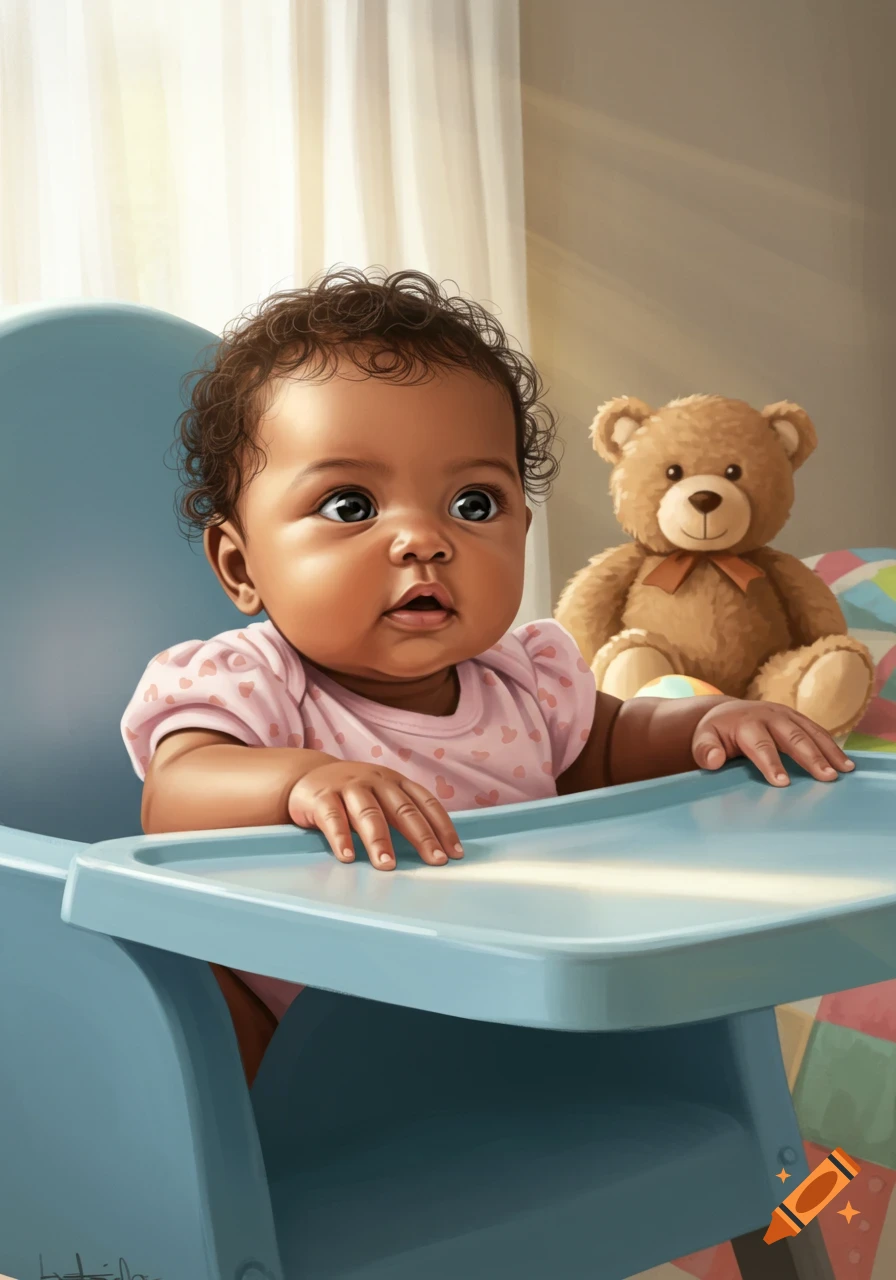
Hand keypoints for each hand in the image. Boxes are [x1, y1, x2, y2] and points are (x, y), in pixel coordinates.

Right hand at [288, 759, 463, 869]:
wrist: (307, 776)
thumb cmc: (353, 794)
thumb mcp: (381, 796)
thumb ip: (402, 814)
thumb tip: (435, 848)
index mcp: (395, 782)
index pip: (425, 803)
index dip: (442, 827)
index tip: (454, 853)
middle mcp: (375, 780)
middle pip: (402, 810)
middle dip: (421, 837)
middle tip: (435, 861)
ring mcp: (348, 786)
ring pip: (368, 814)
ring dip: (379, 840)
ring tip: (387, 865)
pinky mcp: (321, 796)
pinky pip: (333, 818)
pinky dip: (341, 838)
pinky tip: (348, 857)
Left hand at [691, 699, 855, 786]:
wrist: (725, 712)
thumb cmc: (715, 734)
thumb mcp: (703, 740)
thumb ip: (705, 751)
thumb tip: (715, 759)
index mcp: (745, 723)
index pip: (760, 745)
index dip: (771, 764)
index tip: (782, 783)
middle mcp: (769, 716)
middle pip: (792, 737)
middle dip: (810, 757)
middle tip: (826, 777)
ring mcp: (786, 715)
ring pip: (810, 732)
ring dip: (829, 751)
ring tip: (845, 771)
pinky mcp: (797, 718)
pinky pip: (817, 732)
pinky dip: (832, 746)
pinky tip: (846, 763)